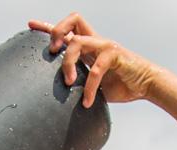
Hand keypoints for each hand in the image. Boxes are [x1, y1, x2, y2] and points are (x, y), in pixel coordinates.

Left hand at [28, 14, 158, 107]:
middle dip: (57, 32)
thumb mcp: (92, 85)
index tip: (31, 25)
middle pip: (72, 20)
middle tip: (52, 52)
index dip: (48, 26)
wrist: (146, 85)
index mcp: (88, 46)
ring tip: (69, 82)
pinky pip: (95, 69)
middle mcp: (95, 41)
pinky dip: (89, 88)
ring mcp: (105, 45)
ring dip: (68, 62)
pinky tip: (87, 102)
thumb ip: (78, 84)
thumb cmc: (120, 85)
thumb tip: (58, 100)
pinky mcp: (114, 54)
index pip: (67, 30)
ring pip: (77, 42)